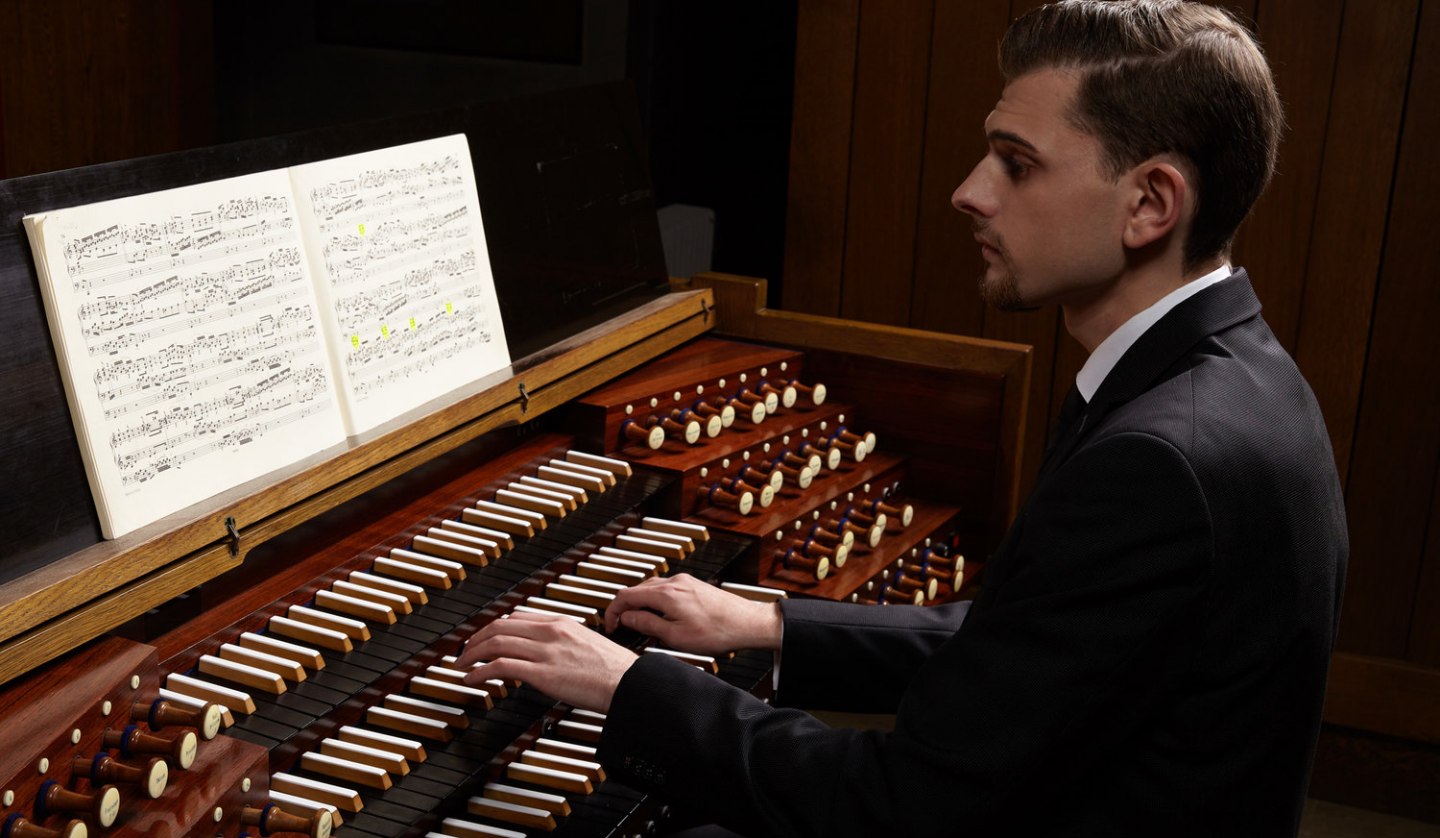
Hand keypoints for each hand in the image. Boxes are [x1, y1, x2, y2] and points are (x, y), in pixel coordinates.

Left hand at [455, 612, 637, 712]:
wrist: (628, 684)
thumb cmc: (614, 671)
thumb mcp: (586, 644)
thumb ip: (562, 644)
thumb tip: (544, 655)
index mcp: (561, 623)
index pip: (517, 617)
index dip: (494, 628)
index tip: (484, 639)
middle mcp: (550, 632)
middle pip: (500, 626)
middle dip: (475, 639)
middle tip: (464, 652)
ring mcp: (546, 651)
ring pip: (496, 643)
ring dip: (472, 654)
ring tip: (462, 666)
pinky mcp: (543, 673)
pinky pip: (501, 667)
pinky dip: (480, 672)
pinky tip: (472, 679)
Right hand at [604, 573, 782, 654]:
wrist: (747, 623)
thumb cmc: (717, 631)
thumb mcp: (675, 636)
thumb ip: (647, 624)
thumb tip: (628, 618)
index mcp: (666, 594)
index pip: (625, 595)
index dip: (612, 611)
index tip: (611, 625)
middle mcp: (674, 582)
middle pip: (637, 590)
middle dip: (625, 608)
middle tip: (623, 627)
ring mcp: (684, 582)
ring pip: (651, 589)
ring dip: (641, 605)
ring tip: (641, 625)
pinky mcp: (693, 586)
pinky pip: (665, 590)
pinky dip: (656, 602)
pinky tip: (661, 618)